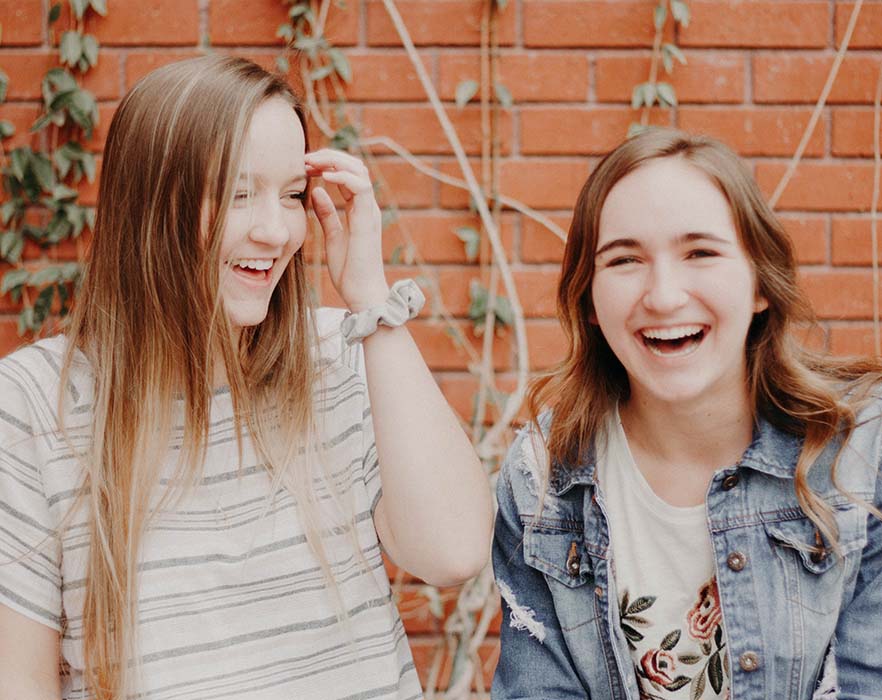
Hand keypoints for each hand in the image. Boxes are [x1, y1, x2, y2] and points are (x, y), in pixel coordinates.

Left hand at [305, 149, 389, 311]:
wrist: (362, 293)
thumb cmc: (349, 271)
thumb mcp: (332, 237)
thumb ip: (326, 214)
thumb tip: (315, 191)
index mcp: (359, 209)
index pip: (347, 175)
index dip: (326, 165)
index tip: (304, 166)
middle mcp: (367, 207)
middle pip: (355, 167)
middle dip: (330, 157)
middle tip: (305, 158)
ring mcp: (369, 212)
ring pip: (359, 171)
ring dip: (334, 162)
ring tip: (312, 162)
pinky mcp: (367, 220)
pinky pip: (360, 188)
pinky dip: (342, 177)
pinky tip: (324, 176)